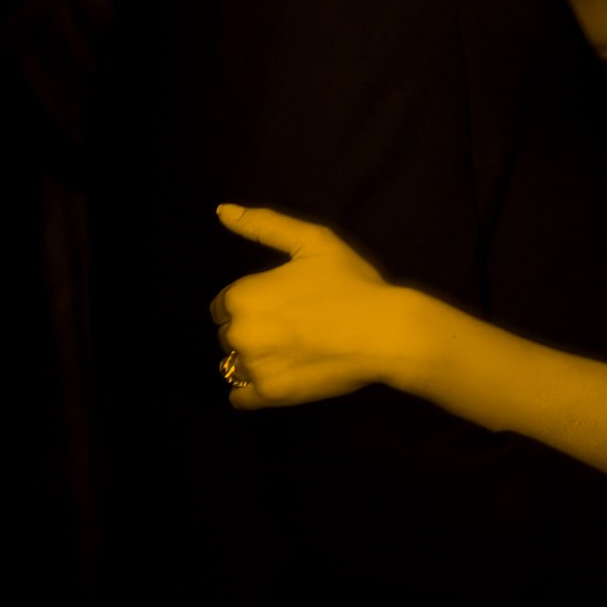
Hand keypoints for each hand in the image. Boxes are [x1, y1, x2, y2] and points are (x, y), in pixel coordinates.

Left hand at [210, 202, 411, 408]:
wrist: (385, 330)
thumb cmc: (350, 282)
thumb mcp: (312, 240)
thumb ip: (263, 224)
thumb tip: (221, 210)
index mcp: (243, 295)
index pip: (223, 305)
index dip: (253, 301)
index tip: (283, 302)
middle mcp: (239, 334)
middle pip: (228, 335)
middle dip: (253, 328)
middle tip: (294, 324)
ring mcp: (253, 368)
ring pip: (234, 364)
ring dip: (254, 358)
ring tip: (292, 349)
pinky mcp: (269, 395)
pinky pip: (239, 396)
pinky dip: (253, 387)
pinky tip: (282, 371)